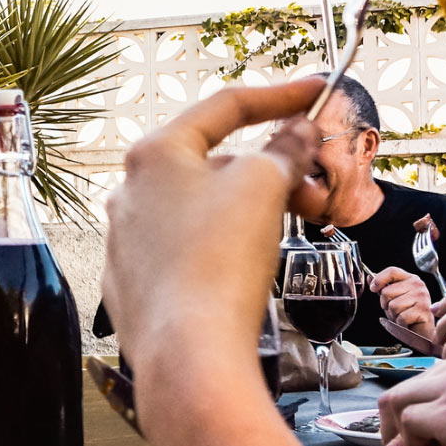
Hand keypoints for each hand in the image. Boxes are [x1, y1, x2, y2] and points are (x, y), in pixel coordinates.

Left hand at [101, 80, 322, 349]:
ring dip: (254, 209)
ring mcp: (128, 239)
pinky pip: (188, 248)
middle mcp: (130, 191)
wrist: (189, 352)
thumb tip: (297, 132)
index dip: (281, 96)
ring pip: (203, 207)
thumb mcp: (264, 187)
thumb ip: (284, 149)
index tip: (317, 92)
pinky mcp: (136, 282)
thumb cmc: (218, 262)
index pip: (225, 108)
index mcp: (154, 154)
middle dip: (274, 170)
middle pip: (216, 162)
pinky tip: (250, 266)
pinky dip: (224, 246)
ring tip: (294, 230)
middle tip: (317, 190)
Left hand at [371, 267, 435, 341]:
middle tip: (397, 310)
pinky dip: (401, 323)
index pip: (392, 271)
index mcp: (410, 279)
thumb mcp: (392, 298)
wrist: (422, 331)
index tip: (373, 289)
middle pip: (387, 291)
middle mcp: (418, 285)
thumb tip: (370, 276)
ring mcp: (422, 297)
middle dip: (386, 305)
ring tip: (403, 316)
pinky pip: (401, 317)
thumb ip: (383, 287)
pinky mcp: (423, 310)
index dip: (379, 279)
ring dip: (394, 315)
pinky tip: (408, 322)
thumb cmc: (408, 314)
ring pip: (393, 306)